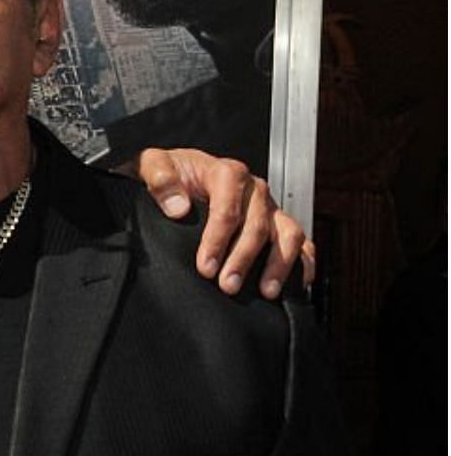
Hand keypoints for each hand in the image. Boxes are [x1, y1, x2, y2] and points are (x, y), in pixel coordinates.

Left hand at [133, 147, 316, 299]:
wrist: (177, 174)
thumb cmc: (168, 172)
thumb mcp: (151, 165)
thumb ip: (159, 177)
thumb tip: (178, 207)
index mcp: (226, 173)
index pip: (228, 208)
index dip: (218, 240)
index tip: (205, 266)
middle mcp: (254, 189)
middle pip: (258, 225)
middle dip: (243, 259)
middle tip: (227, 285)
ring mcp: (268, 207)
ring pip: (288, 233)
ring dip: (279, 264)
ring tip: (266, 291)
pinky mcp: (276, 222)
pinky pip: (301, 241)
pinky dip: (303, 261)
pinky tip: (298, 283)